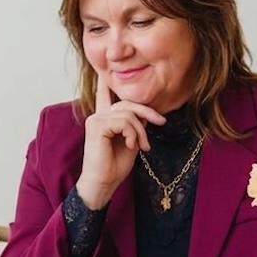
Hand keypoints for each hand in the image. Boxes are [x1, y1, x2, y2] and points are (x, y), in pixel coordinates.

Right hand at [76, 79, 165, 208]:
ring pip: (128, 113)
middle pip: (127, 103)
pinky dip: (133, 133)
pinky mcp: (97, 126)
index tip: (104, 72)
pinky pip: (124, 121)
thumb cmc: (114, 167)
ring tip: (143, 146)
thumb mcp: (131, 141)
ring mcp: (95, 120)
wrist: (103, 183)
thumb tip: (144, 114)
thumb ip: (135, 126)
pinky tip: (132, 145)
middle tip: (161, 123)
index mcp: (104, 120)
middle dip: (147, 112)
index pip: (104, 96)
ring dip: (141, 130)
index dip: (105, 84)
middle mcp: (97, 117)